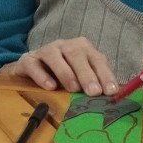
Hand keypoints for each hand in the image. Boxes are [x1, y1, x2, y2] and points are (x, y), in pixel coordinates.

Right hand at [0, 37, 118, 96]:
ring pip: (55, 56)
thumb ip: (95, 83)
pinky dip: (42, 75)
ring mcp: (45, 51)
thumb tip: (114, 96)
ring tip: (73, 89)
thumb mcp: (81, 77)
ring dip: (66, 72)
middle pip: (76, 55)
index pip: (96, 59)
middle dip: (87, 74)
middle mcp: (64, 46)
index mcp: (82, 48)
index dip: (105, 74)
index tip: (111, 91)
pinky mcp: (28, 60)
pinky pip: (33, 65)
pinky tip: (50, 86)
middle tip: (94, 92)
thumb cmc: (62, 74)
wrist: (32, 68)